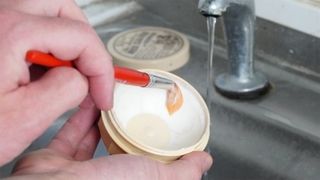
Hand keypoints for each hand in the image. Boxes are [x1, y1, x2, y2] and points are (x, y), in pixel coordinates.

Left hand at [0, 0, 112, 164]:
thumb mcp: (23, 120)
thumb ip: (67, 90)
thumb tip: (82, 77)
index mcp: (9, 33)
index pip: (80, 37)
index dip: (102, 69)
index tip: (104, 94)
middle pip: (63, 8)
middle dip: (86, 42)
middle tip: (89, 72)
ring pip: (46, 10)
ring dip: (67, 39)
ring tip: (65, 72)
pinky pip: (28, 23)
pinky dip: (46, 44)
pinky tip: (39, 71)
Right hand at [8, 104, 212, 179]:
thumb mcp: (155, 178)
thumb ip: (182, 171)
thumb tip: (204, 162)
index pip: (145, 165)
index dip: (151, 147)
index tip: (155, 126)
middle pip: (118, 150)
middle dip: (125, 127)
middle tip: (131, 104)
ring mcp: (79, 172)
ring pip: (93, 138)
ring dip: (102, 116)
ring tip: (111, 97)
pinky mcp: (57, 160)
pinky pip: (70, 132)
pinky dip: (80, 115)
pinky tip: (90, 98)